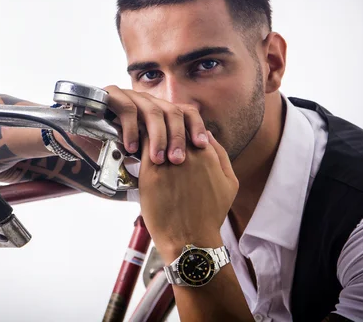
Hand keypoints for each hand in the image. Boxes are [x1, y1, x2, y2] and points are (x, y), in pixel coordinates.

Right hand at [104, 85, 208, 164]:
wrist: (79, 142)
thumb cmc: (115, 153)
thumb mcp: (144, 158)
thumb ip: (162, 159)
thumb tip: (193, 172)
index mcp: (160, 113)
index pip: (187, 112)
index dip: (196, 127)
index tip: (202, 146)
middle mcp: (148, 102)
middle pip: (173, 111)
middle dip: (177, 137)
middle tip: (177, 160)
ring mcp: (130, 96)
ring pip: (152, 110)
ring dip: (157, 136)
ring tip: (156, 160)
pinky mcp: (110, 96)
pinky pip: (126, 108)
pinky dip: (131, 129)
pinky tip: (131, 148)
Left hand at [137, 131, 238, 260]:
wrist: (190, 240)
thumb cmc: (210, 214)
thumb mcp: (229, 183)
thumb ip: (221, 155)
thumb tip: (207, 134)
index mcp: (207, 154)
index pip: (190, 125)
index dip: (180, 125)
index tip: (171, 128)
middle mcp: (188, 155)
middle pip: (173, 125)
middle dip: (164, 123)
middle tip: (153, 124)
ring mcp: (169, 163)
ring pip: (156, 133)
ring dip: (150, 129)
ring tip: (142, 128)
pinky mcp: (150, 174)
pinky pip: (142, 148)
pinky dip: (138, 141)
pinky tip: (133, 140)